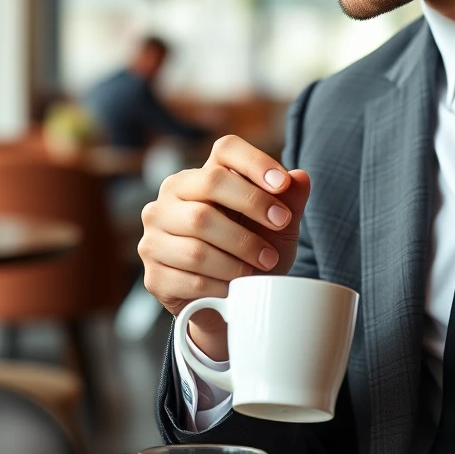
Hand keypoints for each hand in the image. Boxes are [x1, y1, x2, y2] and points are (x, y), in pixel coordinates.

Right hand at [139, 135, 311, 361]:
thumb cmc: (253, 253)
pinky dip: (222, 284)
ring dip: (239, 254)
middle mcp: (170, 198)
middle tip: (281, 225)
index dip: (256, 162)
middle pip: (209, 184)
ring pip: (198, 236)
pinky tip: (236, 288)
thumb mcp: (278, 227)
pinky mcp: (154, 275)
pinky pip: (190, 277)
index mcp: (200, 176)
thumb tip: (300, 178)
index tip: (282, 184)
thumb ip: (290, 200)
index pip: (225, 149)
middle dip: (252, 204)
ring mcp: (155, 236)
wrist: (230, 304)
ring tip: (264, 264)